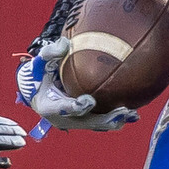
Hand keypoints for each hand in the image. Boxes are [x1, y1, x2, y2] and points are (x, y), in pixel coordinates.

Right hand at [15, 38, 139, 131]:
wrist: (35, 91)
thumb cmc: (39, 75)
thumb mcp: (41, 62)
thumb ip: (52, 52)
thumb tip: (66, 43)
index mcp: (48, 106)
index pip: (64, 108)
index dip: (76, 106)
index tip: (89, 101)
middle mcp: (61, 119)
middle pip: (85, 122)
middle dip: (104, 118)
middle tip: (122, 111)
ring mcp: (72, 123)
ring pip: (95, 125)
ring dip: (113, 121)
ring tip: (132, 115)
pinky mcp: (81, 123)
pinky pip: (98, 124)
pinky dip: (113, 120)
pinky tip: (131, 115)